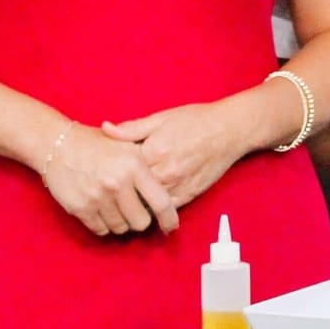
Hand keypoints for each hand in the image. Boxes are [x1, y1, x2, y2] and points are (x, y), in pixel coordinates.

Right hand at [40, 123, 178, 236]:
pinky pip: (101, 230)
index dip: (169, 218)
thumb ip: (148, 163)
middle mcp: (118, 183)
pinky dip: (104, 224)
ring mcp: (98, 197)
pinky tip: (102, 210)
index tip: (171, 227)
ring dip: (121, 222)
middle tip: (134, 209)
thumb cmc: (97, 144)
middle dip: (140, 218)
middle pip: (141, 222)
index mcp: (134, 165)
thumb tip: (170, 182)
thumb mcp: (127, 144)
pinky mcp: (80, 208)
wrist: (57, 144)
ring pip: (121, 228)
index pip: (161, 201)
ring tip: (116, 206)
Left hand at [102, 101, 246, 210]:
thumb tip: (105, 128)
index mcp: (153, 150)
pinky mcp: (187, 196)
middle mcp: (164, 172)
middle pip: (130, 190)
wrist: (229, 130)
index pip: (121, 168)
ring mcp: (176, 186)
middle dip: (117, 192)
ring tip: (119, 203)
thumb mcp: (161, 118)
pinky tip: (143, 206)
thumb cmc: (196, 120)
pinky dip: (151, 209)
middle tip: (104, 192)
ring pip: (144, 204)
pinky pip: (163, 209)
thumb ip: (132, 128)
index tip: (100, 171)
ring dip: (132, 204)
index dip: (109, 170)